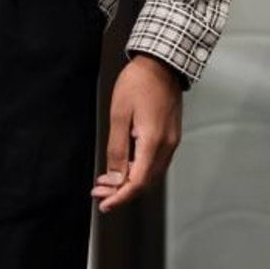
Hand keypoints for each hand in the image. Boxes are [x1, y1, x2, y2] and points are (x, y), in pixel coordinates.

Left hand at [93, 54, 183, 211]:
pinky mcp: (169, 137)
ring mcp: (171, 142)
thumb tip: (114, 178)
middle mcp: (166, 146)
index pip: (138, 182)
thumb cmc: (138, 83)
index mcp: (153, 142)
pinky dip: (137, 170)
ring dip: (129, 182)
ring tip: (106, 183)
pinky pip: (154, 163)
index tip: (104, 204)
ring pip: (150, 174)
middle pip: (145, 182)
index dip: (120, 197)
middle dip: (121, 192)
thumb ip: (117, 148)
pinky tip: (122, 167)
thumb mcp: (119, 114)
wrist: (161, 64)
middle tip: (99, 193)